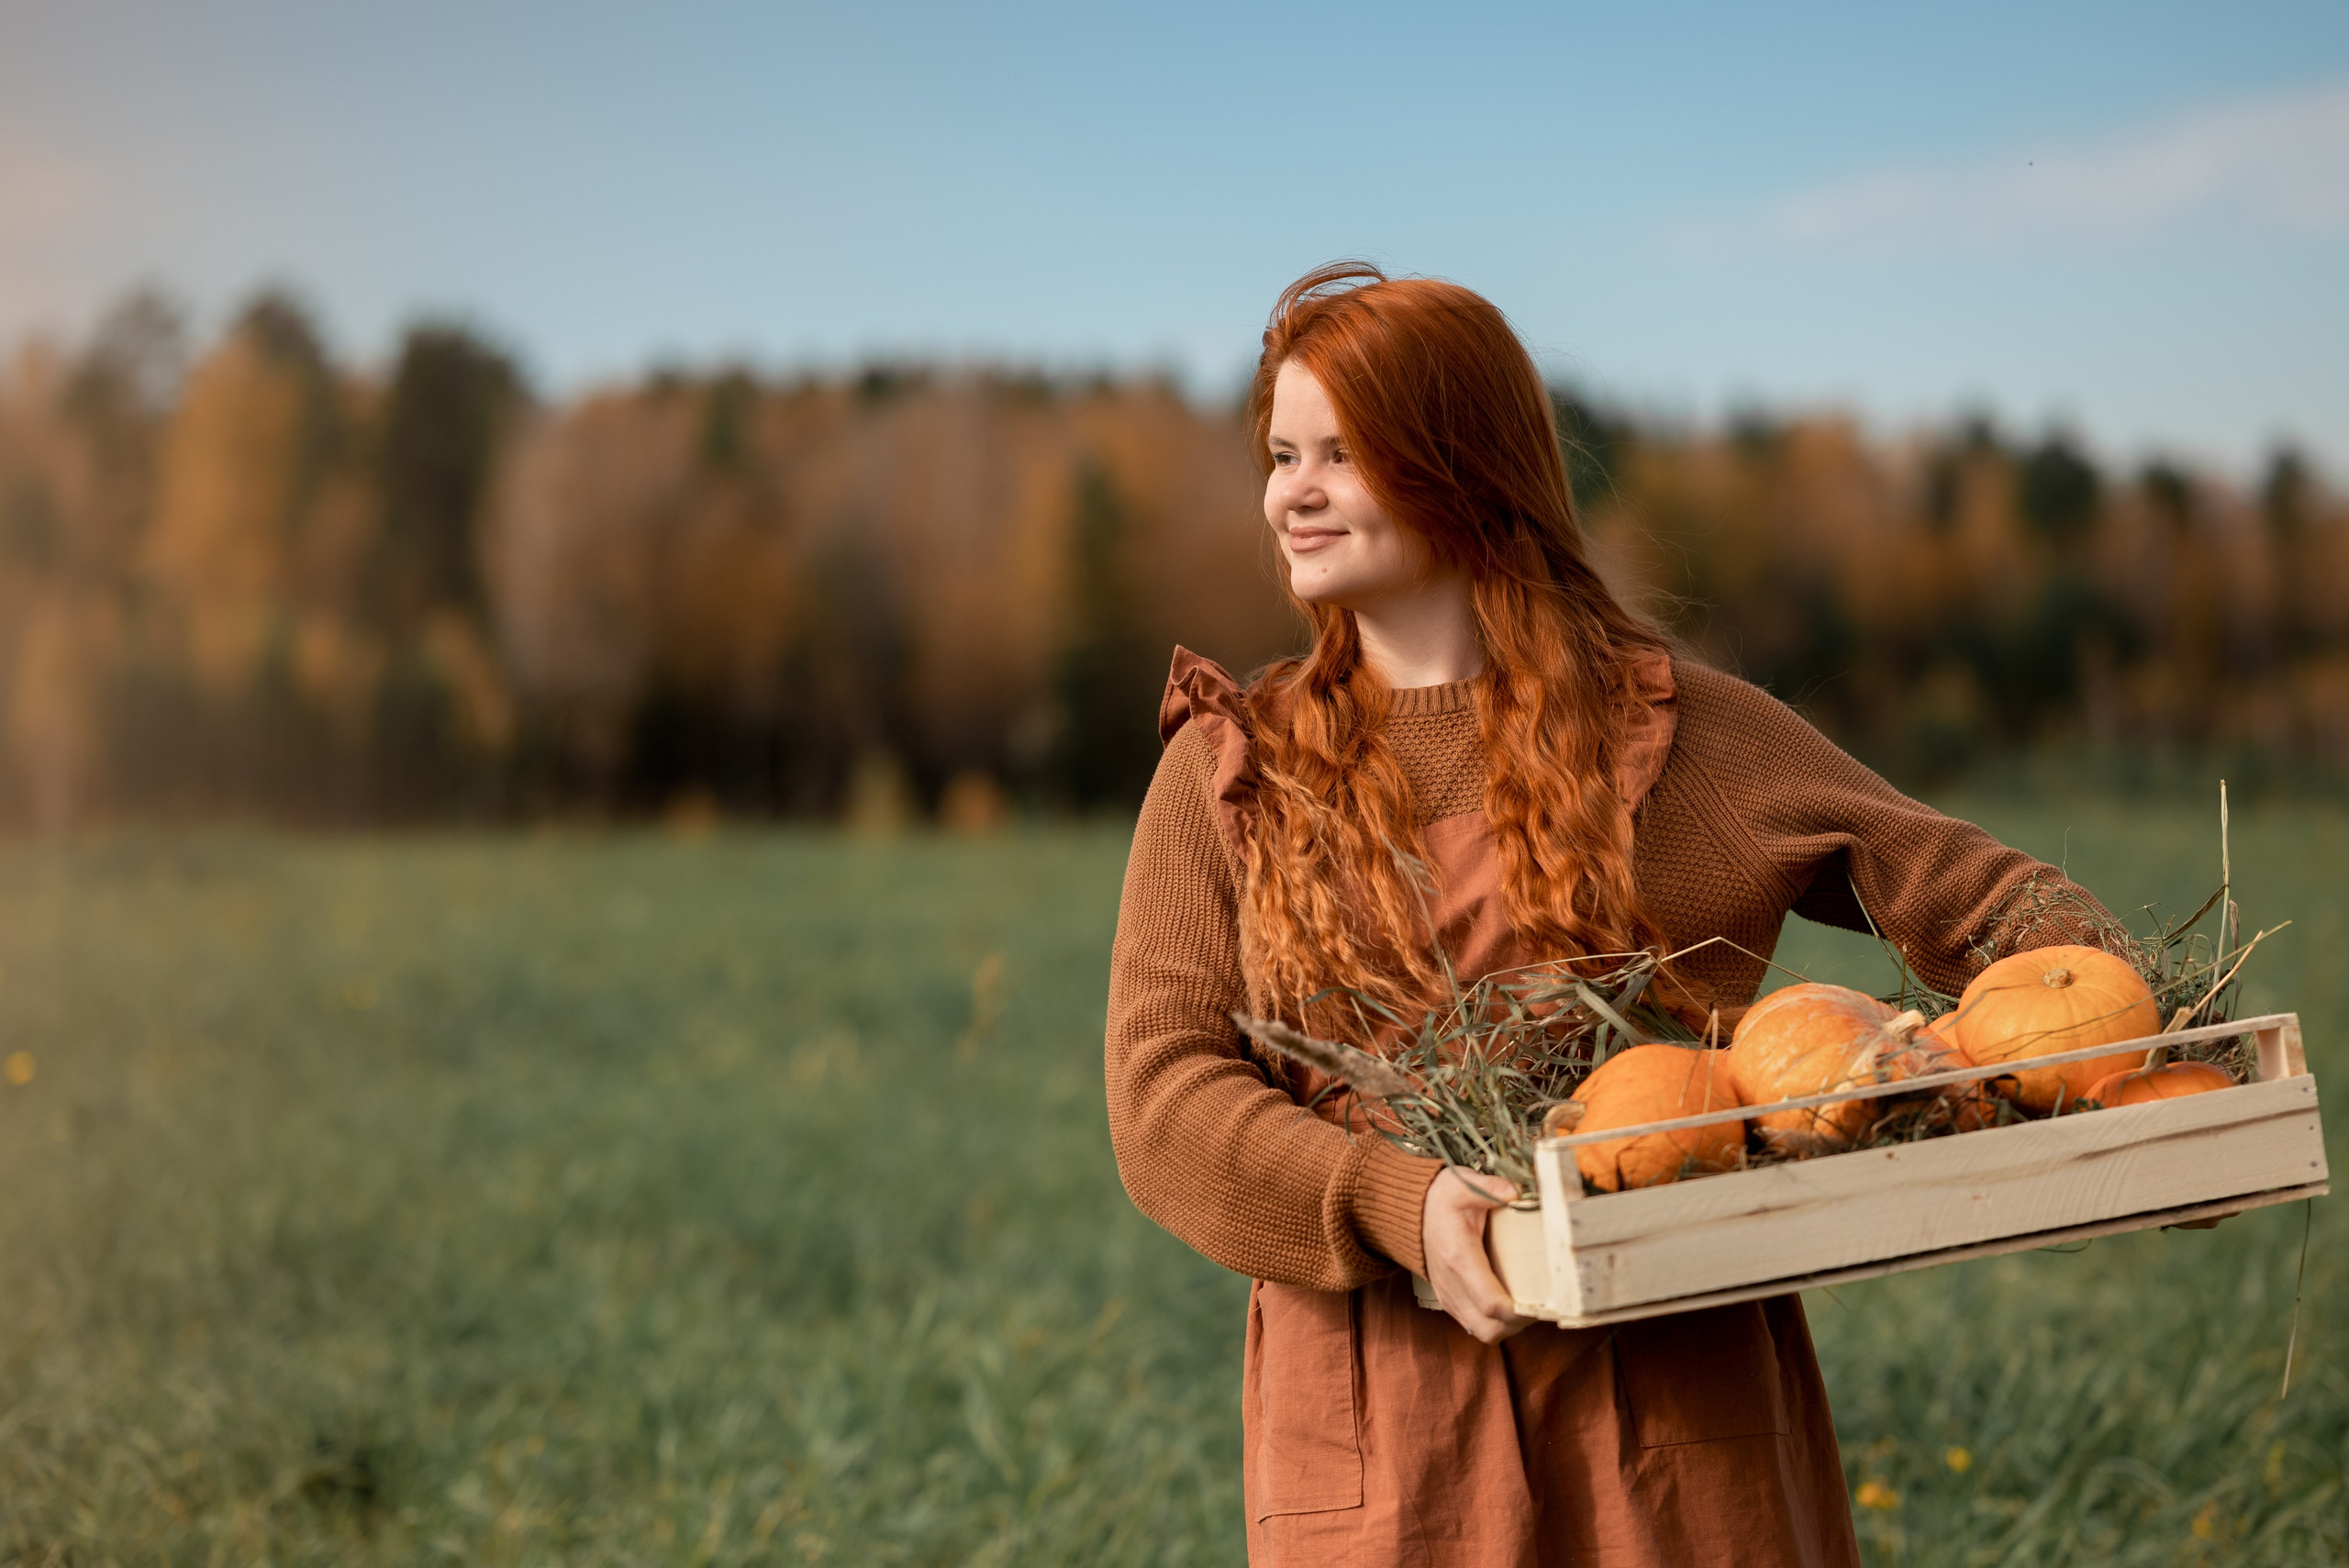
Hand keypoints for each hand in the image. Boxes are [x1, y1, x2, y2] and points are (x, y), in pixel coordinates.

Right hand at [1421, 1167, 1534, 1343]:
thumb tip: (1516, 1194)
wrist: (1413, 1211)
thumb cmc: (1442, 1199)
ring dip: (1508, 1327)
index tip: (1542, 1301)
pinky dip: (1495, 1323)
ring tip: (1526, 1306)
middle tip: (1538, 1305)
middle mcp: (1451, 1284)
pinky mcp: (1449, 1300)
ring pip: (1483, 1333)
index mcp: (1459, 1258)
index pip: (1491, 1303)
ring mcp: (1448, 1296)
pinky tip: (1509, 1303)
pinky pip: (1475, 1326)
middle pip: (1490, 1329)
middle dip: (1518, 1325)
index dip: (1520, 1311)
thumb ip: (1490, 1188)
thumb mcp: (1463, 1185)